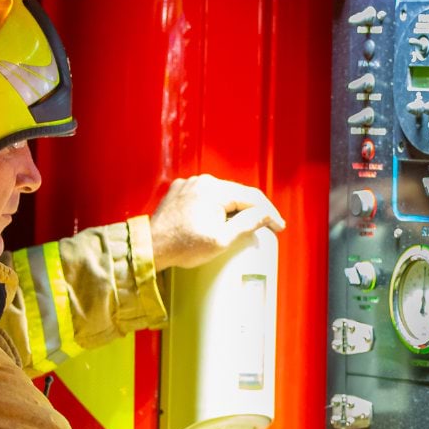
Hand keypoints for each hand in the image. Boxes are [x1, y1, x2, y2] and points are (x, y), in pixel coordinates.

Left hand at [149, 175, 285, 270]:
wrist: (151, 247)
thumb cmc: (182, 246)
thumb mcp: (221, 240)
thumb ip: (246, 225)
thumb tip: (265, 216)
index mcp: (214, 190)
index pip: (251, 197)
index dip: (269, 212)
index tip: (278, 225)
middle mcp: (201, 181)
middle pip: (237, 194)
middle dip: (252, 210)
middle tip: (266, 226)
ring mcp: (189, 184)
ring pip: (221, 194)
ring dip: (233, 208)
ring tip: (243, 226)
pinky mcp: (180, 191)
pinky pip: (205, 196)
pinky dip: (215, 206)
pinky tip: (219, 220)